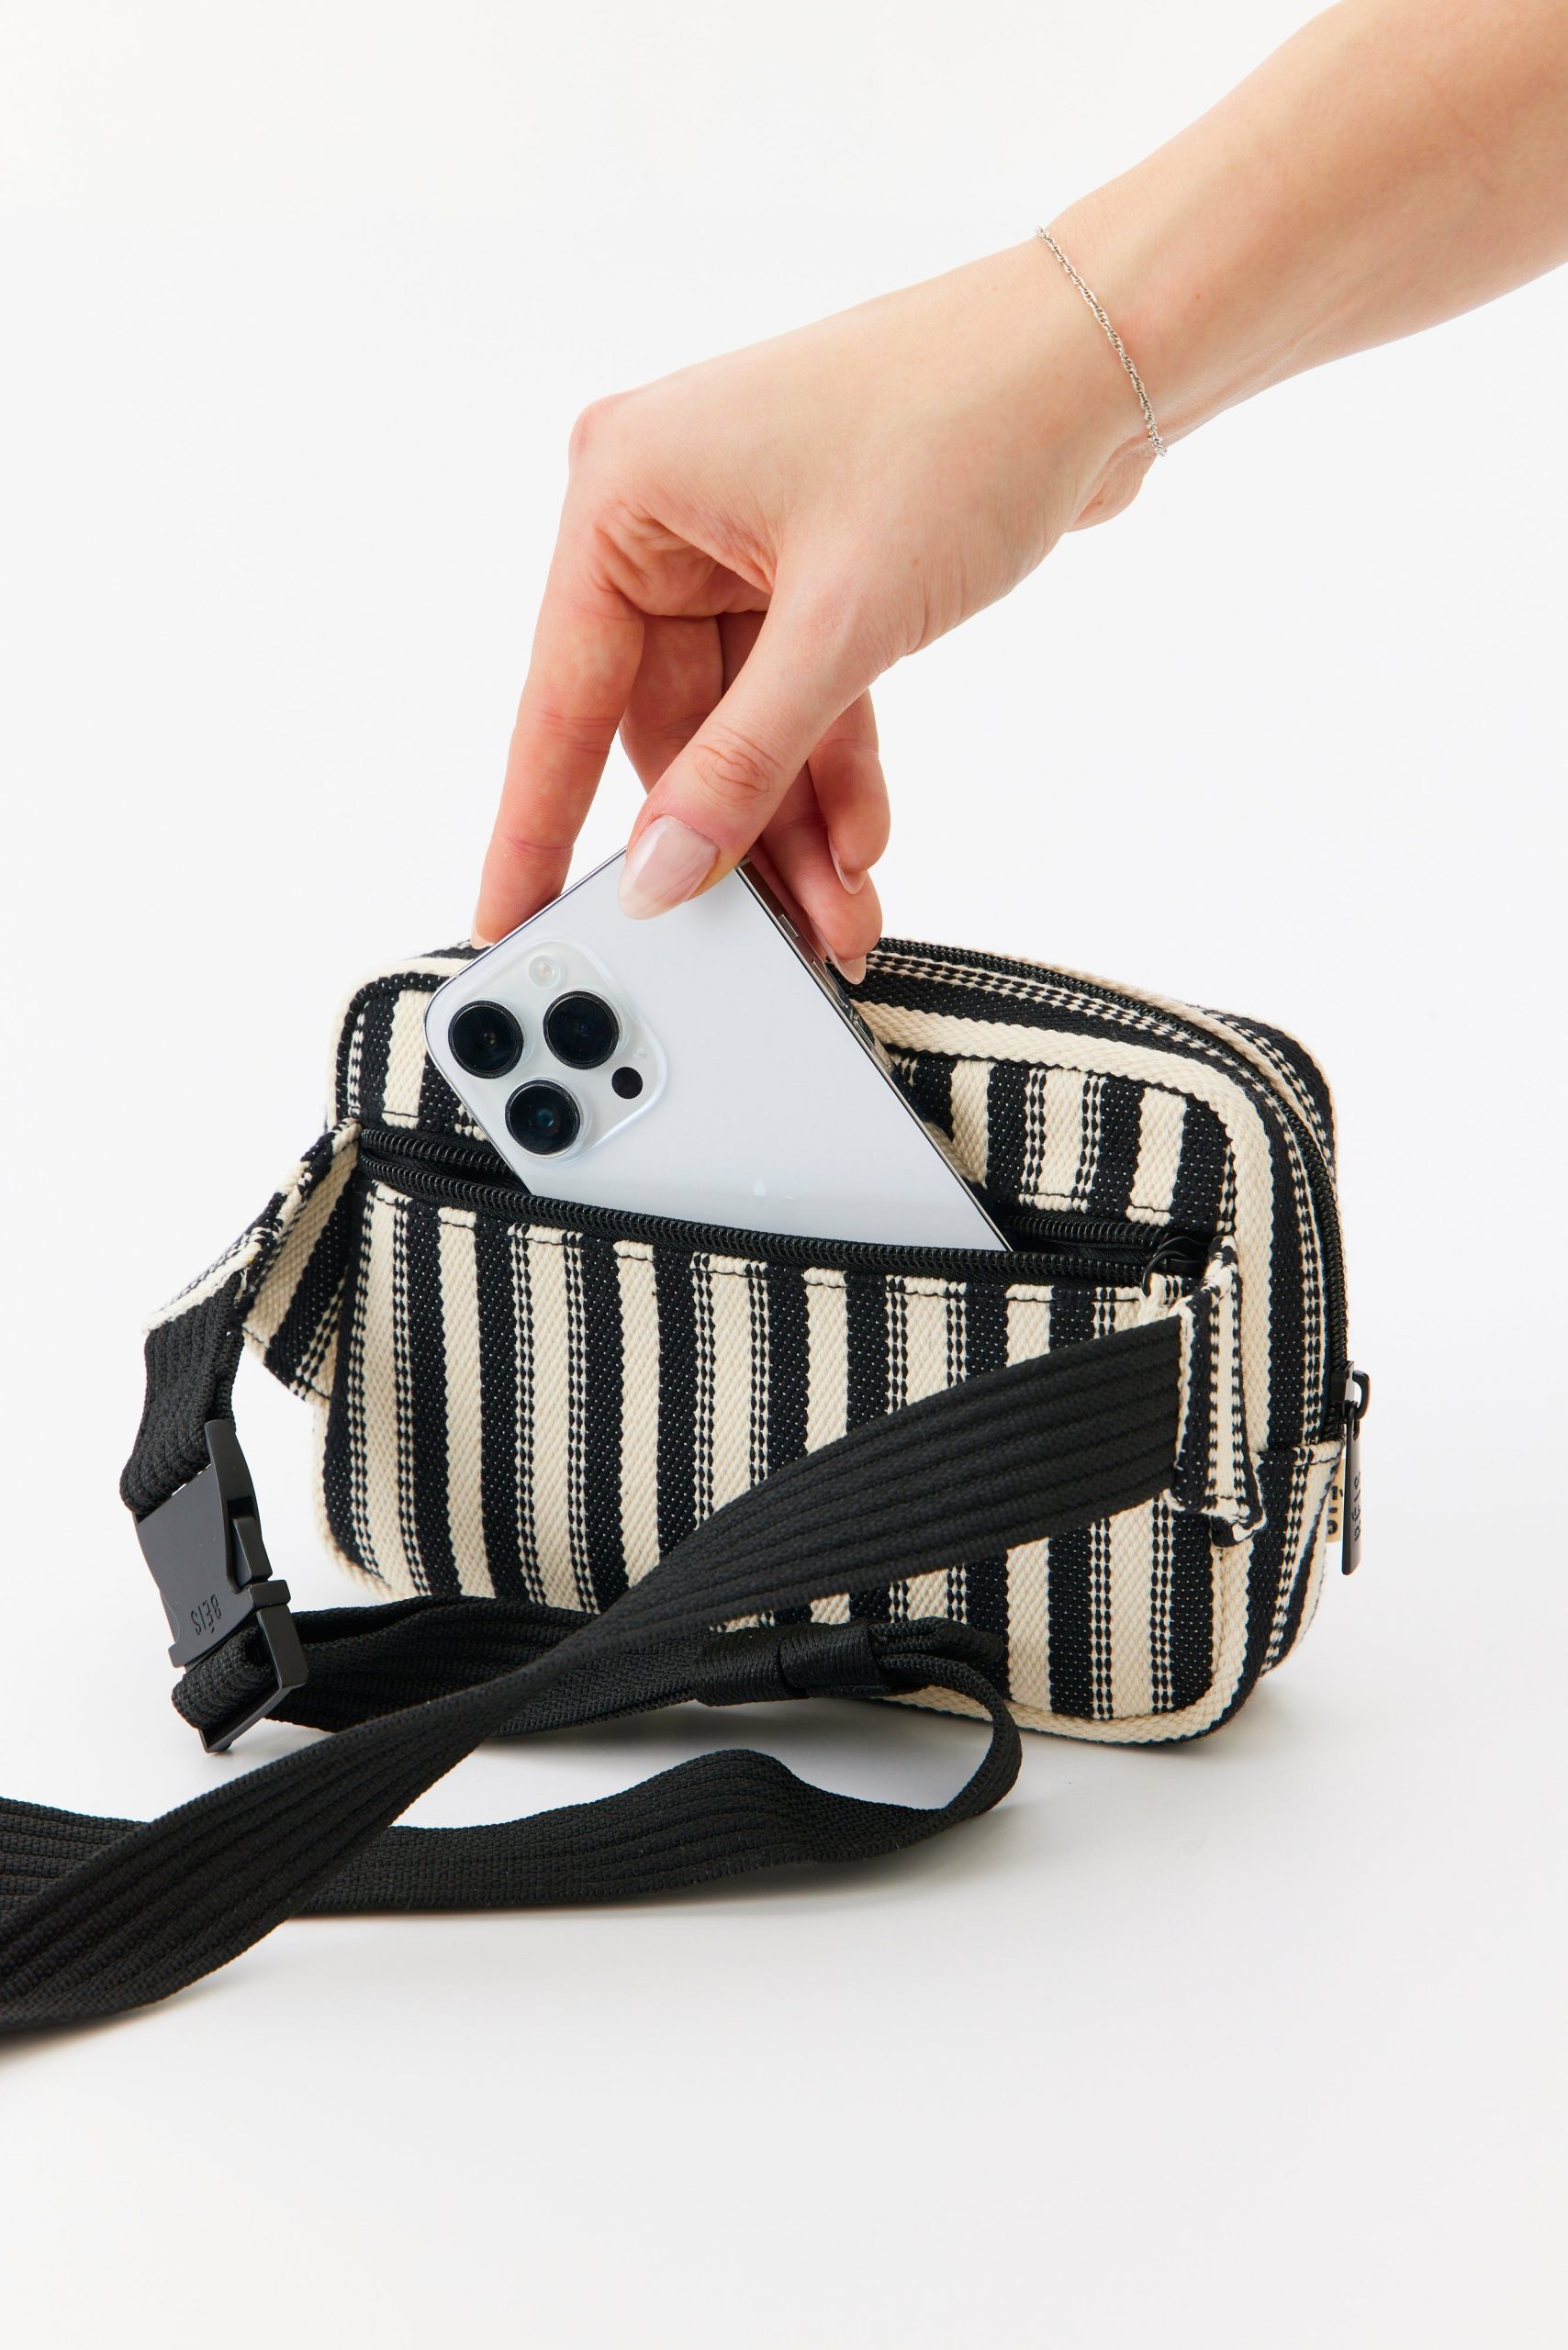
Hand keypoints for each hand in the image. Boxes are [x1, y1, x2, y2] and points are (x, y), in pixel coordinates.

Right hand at [475, 240, 1145, 965]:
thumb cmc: (968, 422)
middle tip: (757, 942)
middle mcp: (665, 512)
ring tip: (836, 915)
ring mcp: (738, 541)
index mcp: (625, 490)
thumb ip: (741, 764)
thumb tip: (664, 869)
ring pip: (739, 729)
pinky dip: (829, 771)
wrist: (1101, 357)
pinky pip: (797, 700)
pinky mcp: (809, 568)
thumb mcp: (841, 624)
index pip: (563, 699)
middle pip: (666, 729)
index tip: (511, 921)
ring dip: (788, 825)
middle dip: (726, 840)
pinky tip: (860, 847)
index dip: (537, 826)